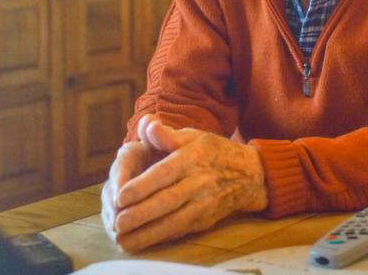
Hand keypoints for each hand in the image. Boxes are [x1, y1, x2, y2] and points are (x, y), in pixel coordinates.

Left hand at [110, 117, 267, 251]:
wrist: (249, 175)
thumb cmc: (213, 151)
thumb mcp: (193, 136)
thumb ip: (166, 134)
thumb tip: (146, 124)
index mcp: (192, 158)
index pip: (165, 173)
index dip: (143, 185)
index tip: (120, 196)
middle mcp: (199, 182)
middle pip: (167, 201)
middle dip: (141, 214)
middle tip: (117, 222)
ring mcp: (203, 204)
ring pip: (173, 221)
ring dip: (147, 233)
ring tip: (124, 240)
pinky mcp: (205, 220)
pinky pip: (181, 231)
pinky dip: (161, 238)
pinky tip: (143, 242)